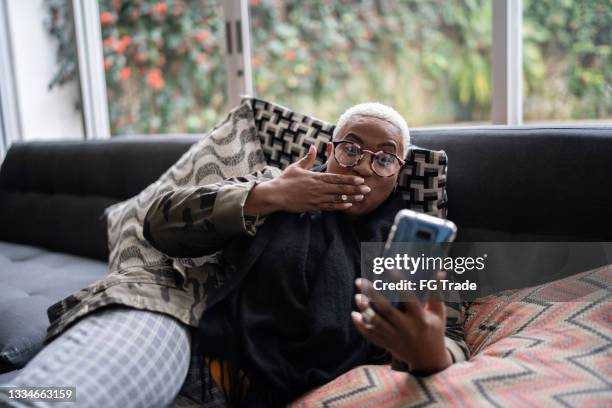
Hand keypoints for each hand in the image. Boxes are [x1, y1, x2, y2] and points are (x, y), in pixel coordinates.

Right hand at [244, 145, 370, 215]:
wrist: (275, 195)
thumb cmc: (285, 180)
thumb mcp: (296, 167)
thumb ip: (308, 158)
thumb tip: (313, 147)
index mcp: (316, 178)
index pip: (336, 178)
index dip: (349, 179)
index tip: (360, 179)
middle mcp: (318, 189)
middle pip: (340, 189)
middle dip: (355, 189)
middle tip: (368, 189)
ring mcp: (316, 199)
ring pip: (337, 199)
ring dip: (351, 198)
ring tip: (361, 197)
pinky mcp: (313, 207)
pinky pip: (329, 207)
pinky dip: (339, 207)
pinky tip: (348, 206)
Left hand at [351, 276, 451, 374]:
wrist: (428, 361)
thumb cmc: (434, 332)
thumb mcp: (438, 314)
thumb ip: (436, 293)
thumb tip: (440, 272)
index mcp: (420, 319)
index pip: (409, 298)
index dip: (400, 283)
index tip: (390, 268)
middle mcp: (406, 328)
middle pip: (386, 310)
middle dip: (372, 294)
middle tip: (360, 281)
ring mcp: (395, 337)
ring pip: (376, 322)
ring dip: (365, 309)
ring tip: (357, 296)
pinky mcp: (387, 344)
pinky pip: (370, 335)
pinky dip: (361, 326)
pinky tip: (354, 314)